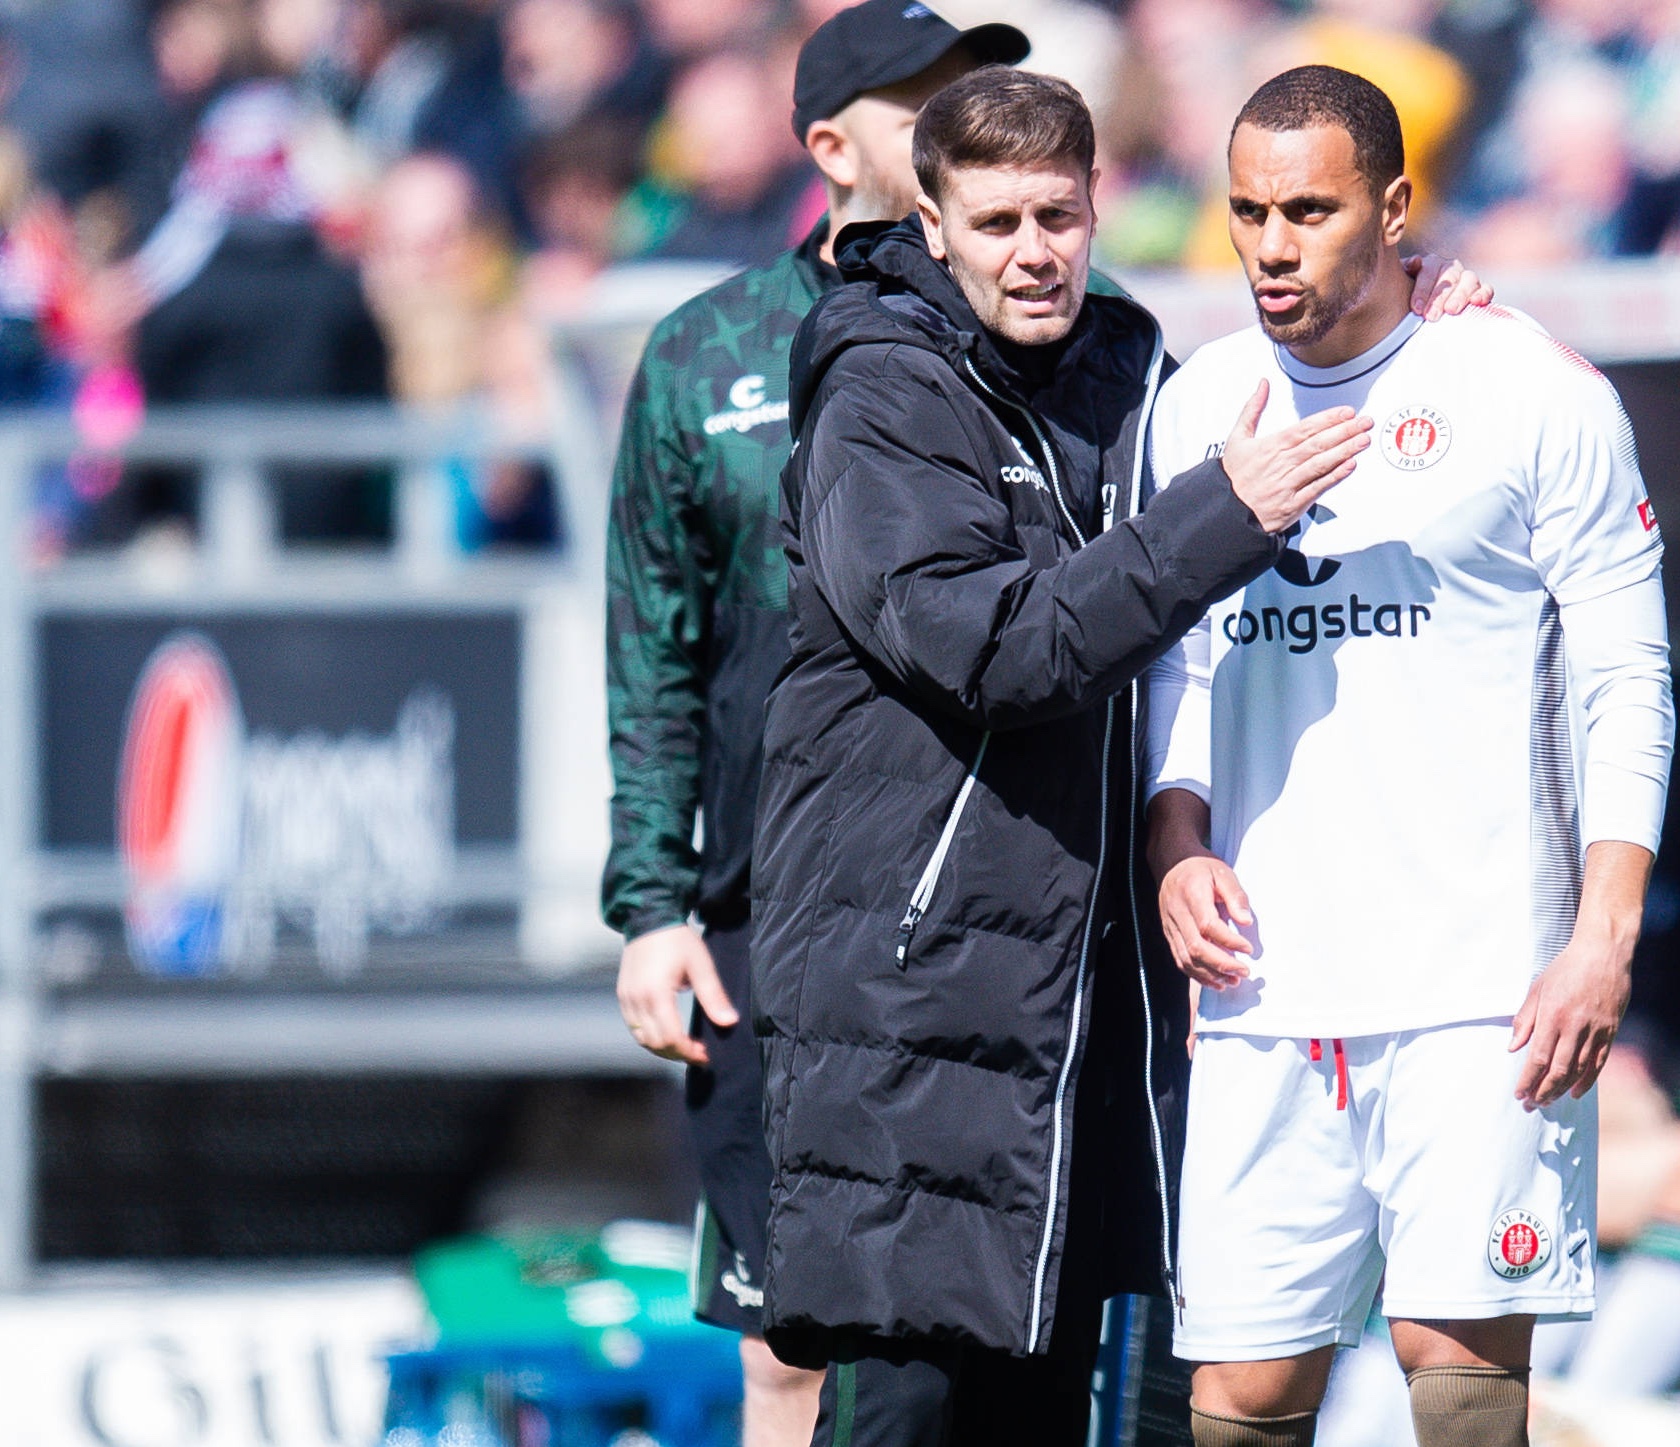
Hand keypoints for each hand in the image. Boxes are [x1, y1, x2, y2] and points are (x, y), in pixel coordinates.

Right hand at [616, 923, 738, 1064]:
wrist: (650, 918)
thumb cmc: (677, 940)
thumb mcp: (701, 965)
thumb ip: (713, 996)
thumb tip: (729, 1022)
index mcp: (656, 993)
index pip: (670, 1037)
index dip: (688, 1051)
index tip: (705, 1054)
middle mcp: (637, 999)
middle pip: (655, 1043)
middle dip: (677, 1053)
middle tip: (699, 1052)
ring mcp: (627, 998)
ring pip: (642, 1039)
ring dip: (663, 1048)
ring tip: (684, 1045)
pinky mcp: (623, 995)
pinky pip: (634, 1027)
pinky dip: (650, 1036)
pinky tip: (667, 1032)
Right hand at [1158, 852, 1253, 991]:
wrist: (1171, 864)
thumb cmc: (1201, 868)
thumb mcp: (1223, 873)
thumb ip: (1235, 896)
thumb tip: (1246, 921)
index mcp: (1191, 895)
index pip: (1208, 925)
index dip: (1229, 941)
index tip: (1249, 949)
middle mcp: (1177, 913)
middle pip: (1196, 947)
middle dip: (1222, 964)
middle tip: (1244, 972)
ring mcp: (1170, 926)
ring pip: (1186, 958)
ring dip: (1210, 974)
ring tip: (1233, 981)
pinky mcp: (1169, 934)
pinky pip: (1180, 959)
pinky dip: (1197, 975)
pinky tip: (1215, 981)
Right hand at [1221, 379, 1372, 533]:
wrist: (1225, 511)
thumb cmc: (1234, 476)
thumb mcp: (1237, 438)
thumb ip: (1252, 409)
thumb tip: (1263, 385)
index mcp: (1270, 446)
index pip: (1305, 429)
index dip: (1328, 419)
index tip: (1346, 412)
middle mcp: (1281, 464)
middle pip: (1318, 444)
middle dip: (1345, 431)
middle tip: (1364, 422)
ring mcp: (1288, 484)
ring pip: (1321, 464)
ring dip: (1345, 451)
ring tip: (1363, 440)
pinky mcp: (1293, 504)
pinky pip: (1318, 488)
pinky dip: (1335, 476)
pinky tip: (1349, 466)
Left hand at [1403, 254, 1493, 319]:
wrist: (1420, 312)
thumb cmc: (1406, 298)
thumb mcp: (1400, 284)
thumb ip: (1404, 270)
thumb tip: (1416, 261)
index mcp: (1431, 264)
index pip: (1429, 271)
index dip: (1422, 289)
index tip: (1416, 308)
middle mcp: (1451, 269)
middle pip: (1449, 278)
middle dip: (1439, 298)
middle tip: (1431, 316)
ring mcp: (1466, 279)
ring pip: (1469, 280)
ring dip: (1460, 296)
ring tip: (1451, 311)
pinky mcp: (1480, 291)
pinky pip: (1486, 289)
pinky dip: (1483, 294)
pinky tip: (1476, 302)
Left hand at [1509, 931, 1631, 1109]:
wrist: (1603, 954)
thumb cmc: (1565, 968)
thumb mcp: (1537, 988)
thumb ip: (1524, 1020)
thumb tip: (1513, 1048)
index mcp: (1552, 1015)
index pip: (1537, 1057)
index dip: (1527, 1080)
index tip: (1518, 1094)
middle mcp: (1575, 1026)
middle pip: (1558, 1069)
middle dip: (1542, 1091)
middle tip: (1530, 1105)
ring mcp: (1596, 1030)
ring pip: (1579, 1070)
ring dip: (1561, 1089)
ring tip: (1548, 1101)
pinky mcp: (1611, 1031)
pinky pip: (1598, 1062)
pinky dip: (1587, 1081)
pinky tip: (1575, 1092)